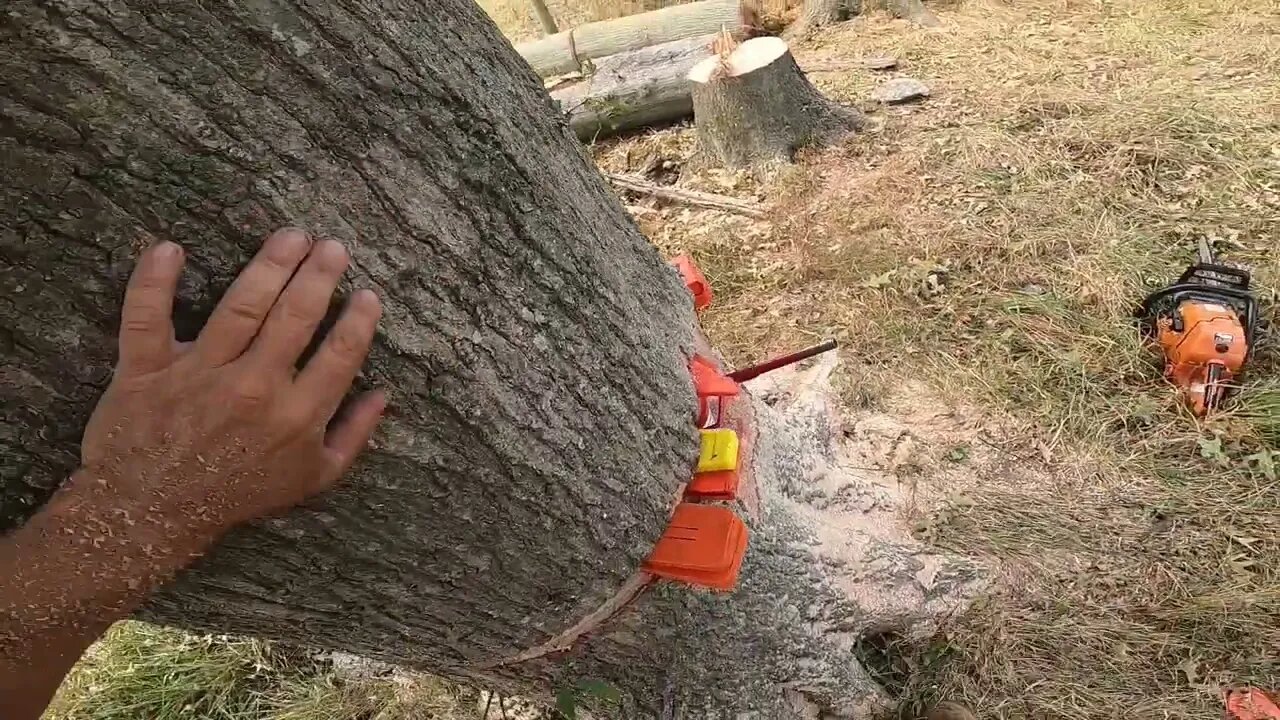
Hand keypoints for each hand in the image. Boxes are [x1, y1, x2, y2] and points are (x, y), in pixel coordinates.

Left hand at [80, 228, 384, 544]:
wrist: (151, 515)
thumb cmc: (238, 494)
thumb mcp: (312, 479)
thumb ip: (353, 436)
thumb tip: (384, 395)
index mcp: (296, 416)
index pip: (339, 354)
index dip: (359, 320)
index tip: (368, 294)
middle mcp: (253, 389)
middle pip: (295, 317)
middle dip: (319, 275)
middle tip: (332, 246)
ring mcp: (198, 376)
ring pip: (241, 306)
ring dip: (269, 264)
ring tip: (291, 236)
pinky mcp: (146, 370)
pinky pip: (147, 317)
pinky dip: (154, 281)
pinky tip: (169, 247)